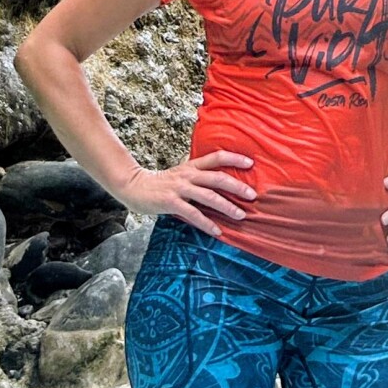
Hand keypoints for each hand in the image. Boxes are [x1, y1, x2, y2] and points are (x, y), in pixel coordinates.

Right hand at [116, 151, 255, 238]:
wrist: (134, 187)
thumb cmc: (162, 183)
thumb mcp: (181, 174)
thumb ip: (198, 176)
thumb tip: (221, 182)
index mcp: (192, 166)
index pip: (216, 157)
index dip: (234, 158)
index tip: (251, 163)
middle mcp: (188, 175)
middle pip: (217, 177)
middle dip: (237, 186)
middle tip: (253, 195)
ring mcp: (180, 188)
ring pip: (208, 196)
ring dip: (227, 206)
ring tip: (241, 215)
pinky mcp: (171, 202)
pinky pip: (193, 213)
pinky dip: (207, 223)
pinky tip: (217, 231)